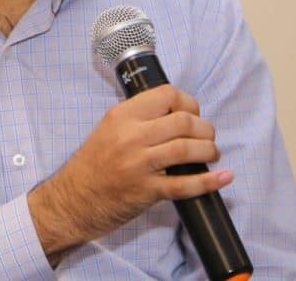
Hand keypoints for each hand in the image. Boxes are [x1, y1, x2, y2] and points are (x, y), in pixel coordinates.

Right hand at [27, 85, 232, 263]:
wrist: (72, 199)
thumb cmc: (93, 164)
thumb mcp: (109, 128)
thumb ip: (138, 118)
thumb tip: (176, 112)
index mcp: (122, 115)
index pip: (167, 95)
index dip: (189, 102)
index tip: (193, 112)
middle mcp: (131, 136)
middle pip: (183, 122)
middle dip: (205, 128)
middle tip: (207, 137)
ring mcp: (139, 164)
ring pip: (187, 149)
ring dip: (209, 150)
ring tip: (211, 154)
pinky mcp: (147, 191)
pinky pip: (184, 185)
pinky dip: (208, 181)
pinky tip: (223, 177)